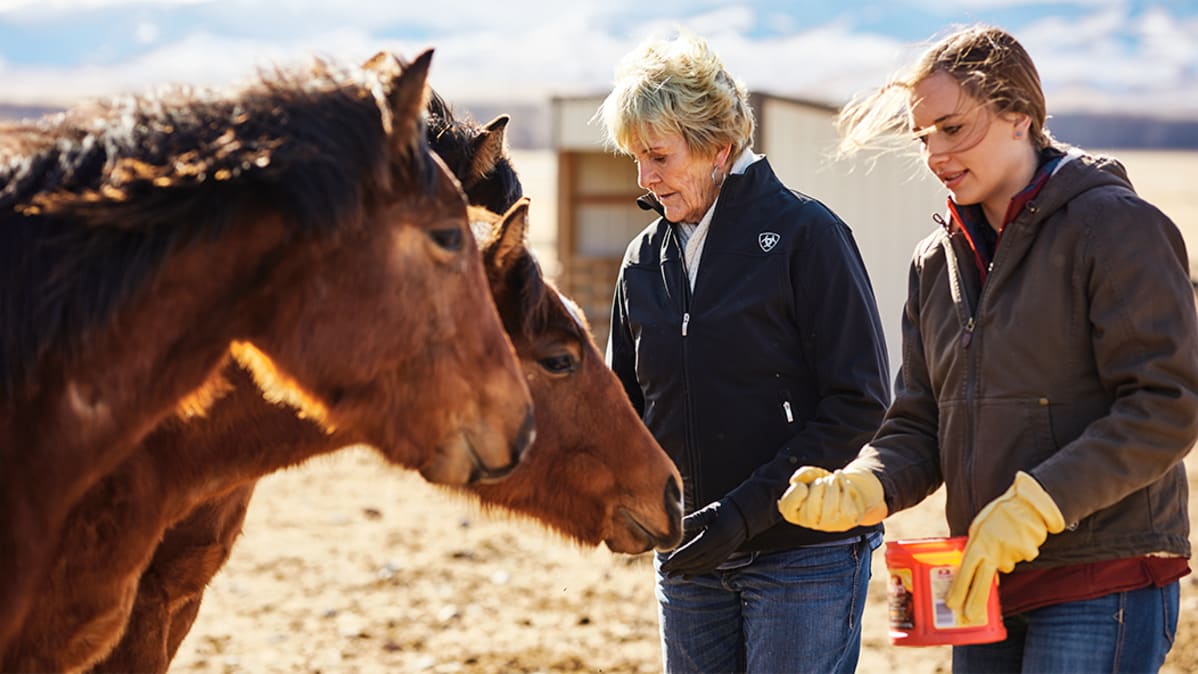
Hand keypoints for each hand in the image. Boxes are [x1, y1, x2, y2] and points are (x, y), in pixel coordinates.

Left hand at [659, 500, 746, 576]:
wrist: (745, 516)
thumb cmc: (724, 509)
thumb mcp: (710, 510)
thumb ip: (696, 518)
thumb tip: (680, 524)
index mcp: (716, 535)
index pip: (695, 550)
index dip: (680, 558)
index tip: (666, 563)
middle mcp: (721, 547)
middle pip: (697, 561)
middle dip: (680, 567)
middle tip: (664, 570)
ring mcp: (724, 553)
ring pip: (703, 566)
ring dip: (687, 571)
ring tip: (672, 575)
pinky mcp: (725, 556)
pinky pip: (710, 567)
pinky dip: (697, 572)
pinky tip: (686, 576)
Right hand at [777, 465, 886, 530]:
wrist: (847, 491)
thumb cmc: (824, 485)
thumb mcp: (811, 475)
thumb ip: (802, 474)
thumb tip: (796, 481)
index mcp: (796, 513)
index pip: (788, 509)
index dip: (794, 494)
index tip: (802, 486)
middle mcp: (811, 523)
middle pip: (811, 506)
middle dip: (818, 486)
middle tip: (821, 481)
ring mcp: (829, 524)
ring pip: (830, 506)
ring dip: (831, 484)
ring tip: (832, 479)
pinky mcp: (846, 520)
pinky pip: (845, 501)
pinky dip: (843, 483)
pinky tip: (842, 479)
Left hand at [946, 471, 1064, 623]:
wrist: (1029, 500)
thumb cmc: (1000, 513)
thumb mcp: (980, 527)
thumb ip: (977, 548)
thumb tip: (980, 571)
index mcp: (978, 542)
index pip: (966, 570)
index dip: (959, 589)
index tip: (952, 604)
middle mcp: (994, 550)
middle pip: (983, 581)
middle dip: (976, 600)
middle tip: (970, 615)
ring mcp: (1012, 552)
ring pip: (1006, 565)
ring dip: (1006, 557)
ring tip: (1006, 537)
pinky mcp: (1029, 552)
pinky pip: (1022, 557)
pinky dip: (1020, 551)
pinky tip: (1019, 536)